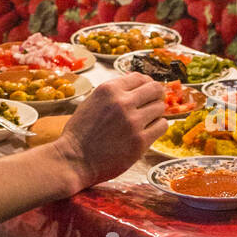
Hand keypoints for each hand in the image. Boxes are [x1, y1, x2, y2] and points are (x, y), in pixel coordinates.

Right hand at [56, 73, 167, 188]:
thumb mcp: (91, 102)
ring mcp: (133, 122)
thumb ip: (112, 95)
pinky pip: (162, 126)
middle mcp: (122, 102)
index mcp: (108, 90)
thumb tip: (132, 89)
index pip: (138, 77)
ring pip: (160, 107)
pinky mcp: (140, 141)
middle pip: (154, 89)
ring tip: (149, 120)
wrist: (74, 160)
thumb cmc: (79, 134)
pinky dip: (158, 127)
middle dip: (156, 95)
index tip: (147, 90)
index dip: (145, 83)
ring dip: (156, 113)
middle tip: (155, 102)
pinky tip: (150, 131)